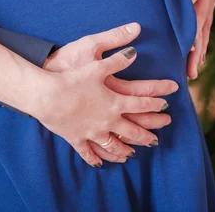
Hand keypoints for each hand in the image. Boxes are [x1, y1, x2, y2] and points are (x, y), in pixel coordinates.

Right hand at [32, 23, 178, 167]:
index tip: (167, 104)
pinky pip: (89, 152)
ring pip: (114, 145)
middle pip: (133, 129)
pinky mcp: (77, 138)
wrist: (46, 95)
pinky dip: (96, 158)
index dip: (156, 102)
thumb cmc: (72, 77)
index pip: (142, 103)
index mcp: (115, 101)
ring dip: (126, 149)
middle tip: (159, 135)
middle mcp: (108, 120)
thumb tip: (135, 51)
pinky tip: (101, 164)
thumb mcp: (97, 63)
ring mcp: (93, 132)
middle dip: (148, 132)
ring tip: (134, 153)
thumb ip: (118, 58)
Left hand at [139, 0, 214, 78]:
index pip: (192, 2)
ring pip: (202, 34)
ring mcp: (208, 9)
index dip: (187, 17)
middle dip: (193, 46)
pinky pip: (204, 34)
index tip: (182, 34)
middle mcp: (206, 0)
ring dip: (198, 54)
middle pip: (198, 25)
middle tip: (188, 64)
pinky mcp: (207, 14)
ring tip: (192, 73)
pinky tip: (197, 66)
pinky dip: (201, 49)